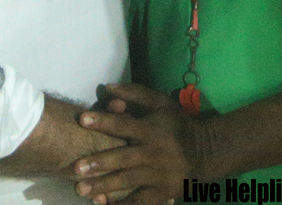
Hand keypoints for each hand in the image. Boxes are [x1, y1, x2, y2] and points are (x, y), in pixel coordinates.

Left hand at [72, 83, 207, 204]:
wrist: (205, 151)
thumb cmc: (175, 124)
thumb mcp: (160, 103)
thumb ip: (134, 93)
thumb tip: (106, 88)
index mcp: (152, 129)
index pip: (125, 125)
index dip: (104, 121)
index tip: (82, 119)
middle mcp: (154, 152)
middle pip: (124, 158)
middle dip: (100, 163)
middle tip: (77, 168)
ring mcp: (158, 175)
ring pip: (129, 181)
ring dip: (104, 186)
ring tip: (81, 189)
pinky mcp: (162, 192)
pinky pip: (140, 201)